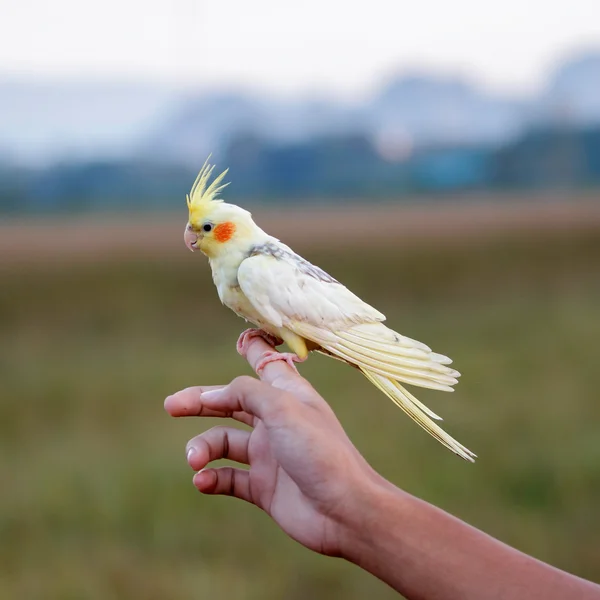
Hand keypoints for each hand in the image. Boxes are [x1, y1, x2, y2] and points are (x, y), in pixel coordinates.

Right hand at [164, 336, 384, 555]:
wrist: (344, 510)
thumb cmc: (320, 451)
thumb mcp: (282, 408)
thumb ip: (244, 393)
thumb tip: (209, 394)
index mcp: (287, 395)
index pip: (267, 364)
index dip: (254, 349)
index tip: (242, 338)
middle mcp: (276, 421)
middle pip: (231, 403)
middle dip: (201, 402)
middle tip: (172, 405)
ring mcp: (269, 454)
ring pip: (223, 442)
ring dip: (203, 448)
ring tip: (193, 458)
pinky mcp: (263, 486)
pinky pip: (227, 478)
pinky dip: (211, 478)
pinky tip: (203, 481)